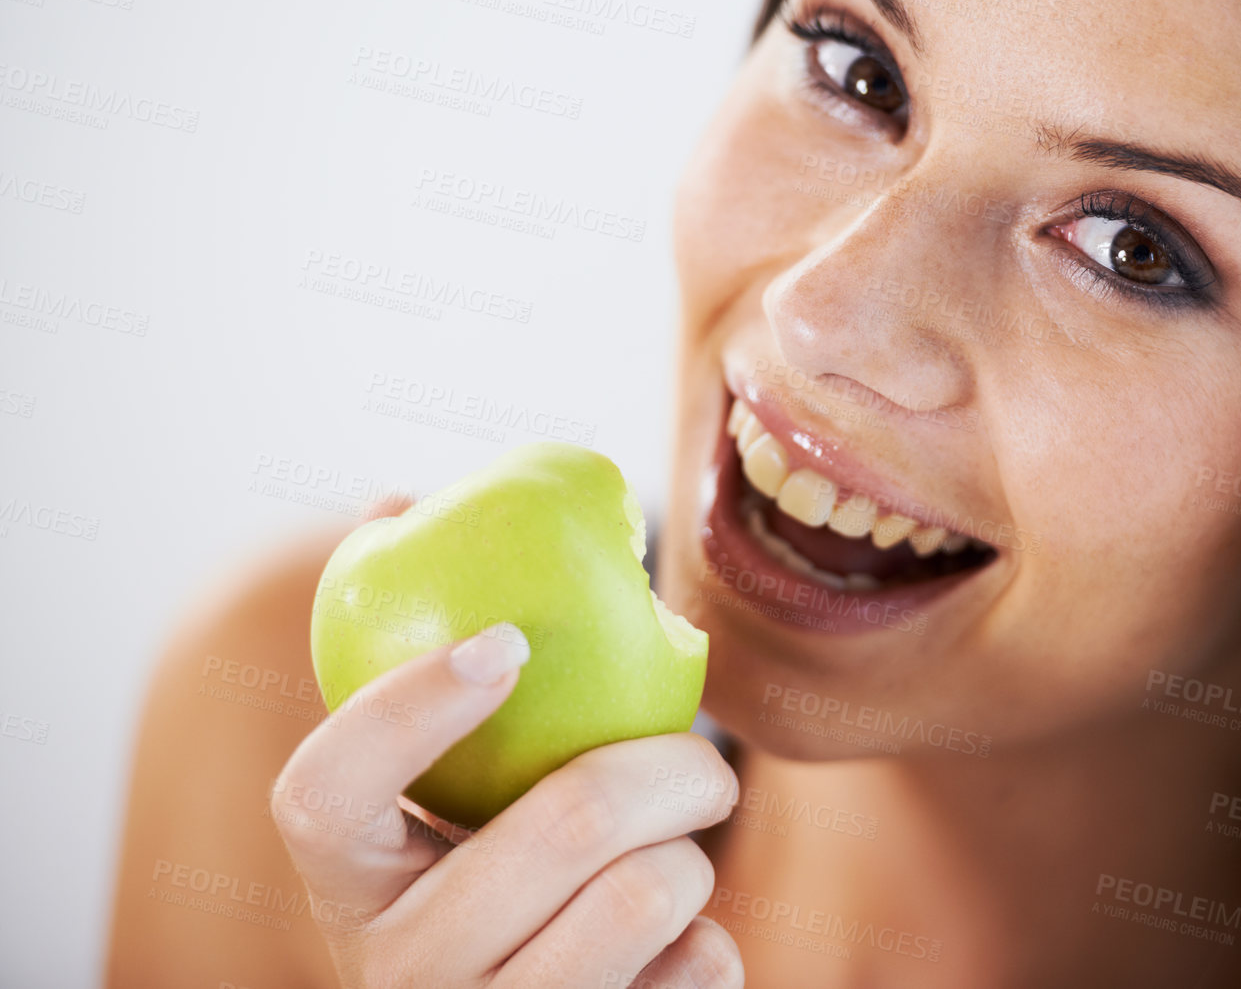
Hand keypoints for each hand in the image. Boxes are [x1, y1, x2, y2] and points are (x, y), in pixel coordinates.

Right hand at [270, 622, 742, 986]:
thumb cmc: (486, 874)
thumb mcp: (436, 795)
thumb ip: (418, 658)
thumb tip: (392, 501)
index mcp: (344, 883)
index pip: (328, 790)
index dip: (408, 706)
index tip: (507, 638)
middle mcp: (397, 973)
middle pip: (570, 826)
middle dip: (674, 765)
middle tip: (708, 759)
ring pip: (645, 894)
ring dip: (694, 851)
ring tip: (678, 853)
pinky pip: (697, 972)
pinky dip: (709, 942)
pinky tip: (673, 947)